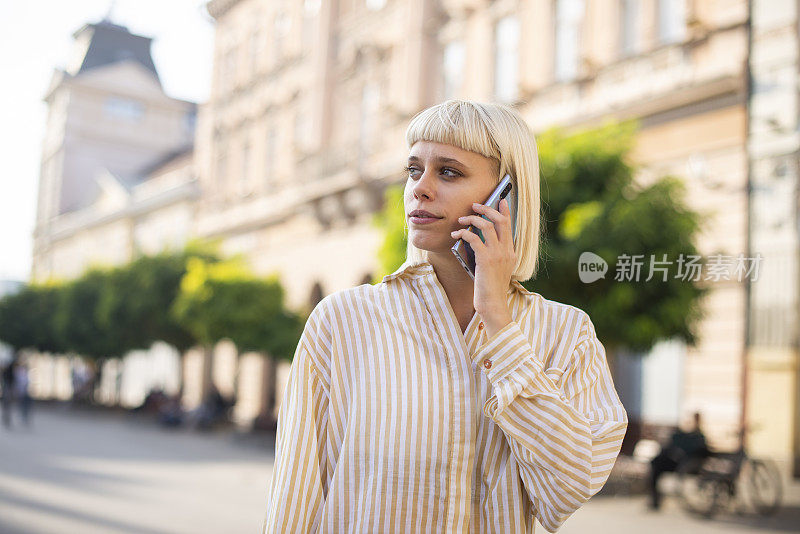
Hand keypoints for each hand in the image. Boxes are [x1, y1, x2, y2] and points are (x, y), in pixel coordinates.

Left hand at [450, 197, 514, 336]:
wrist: (493, 305)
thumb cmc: (491, 290)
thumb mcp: (496, 269)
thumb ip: (493, 255)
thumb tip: (477, 240)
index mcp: (511, 252)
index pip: (509, 226)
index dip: (505, 211)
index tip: (501, 201)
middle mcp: (506, 251)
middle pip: (500, 221)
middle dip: (487, 209)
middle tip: (475, 205)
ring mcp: (497, 254)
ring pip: (486, 225)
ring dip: (472, 219)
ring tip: (462, 219)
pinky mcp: (486, 259)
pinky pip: (474, 238)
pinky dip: (463, 233)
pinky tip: (456, 235)